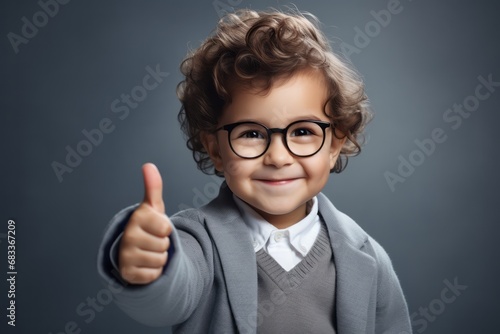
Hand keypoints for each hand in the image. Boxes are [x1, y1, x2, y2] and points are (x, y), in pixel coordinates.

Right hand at [118, 163, 171, 283]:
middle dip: (163, 244)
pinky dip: (153, 271)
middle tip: (152, 241)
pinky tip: (144, 264)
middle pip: (164, 245)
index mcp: (136, 218)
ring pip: (160, 260)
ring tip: (148, 252)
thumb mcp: (153, 207)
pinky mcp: (128, 274)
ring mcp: (125, 256)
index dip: (165, 229)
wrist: (134, 251)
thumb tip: (148, 165)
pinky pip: (154, 274)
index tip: (156, 227)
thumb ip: (153, 187)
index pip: (165, 227)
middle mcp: (128, 236)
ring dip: (159, 258)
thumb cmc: (147, 227)